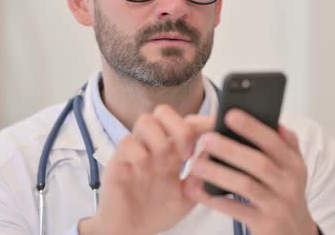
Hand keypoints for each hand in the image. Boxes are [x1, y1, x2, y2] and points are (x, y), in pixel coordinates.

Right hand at [79, 105, 213, 234]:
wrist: (131, 232)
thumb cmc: (158, 212)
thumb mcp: (188, 196)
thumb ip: (201, 176)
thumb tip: (216, 155)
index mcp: (173, 150)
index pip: (188, 123)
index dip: (203, 122)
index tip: (217, 129)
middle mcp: (154, 145)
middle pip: (164, 112)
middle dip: (180, 128)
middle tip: (187, 154)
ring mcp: (136, 151)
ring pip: (145, 121)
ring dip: (160, 142)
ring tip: (164, 166)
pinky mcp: (118, 161)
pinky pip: (127, 143)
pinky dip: (140, 155)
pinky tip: (145, 173)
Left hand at [183, 109, 317, 234]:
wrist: (295, 234)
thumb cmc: (284, 194)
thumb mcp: (291, 169)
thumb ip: (284, 145)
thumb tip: (272, 120)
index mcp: (294, 164)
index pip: (274, 141)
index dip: (252, 127)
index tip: (229, 115)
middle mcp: (289, 183)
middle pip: (258, 162)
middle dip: (230, 149)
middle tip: (205, 139)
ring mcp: (278, 205)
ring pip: (245, 185)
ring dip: (218, 173)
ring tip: (195, 164)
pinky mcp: (266, 224)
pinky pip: (236, 209)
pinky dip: (216, 199)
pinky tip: (198, 190)